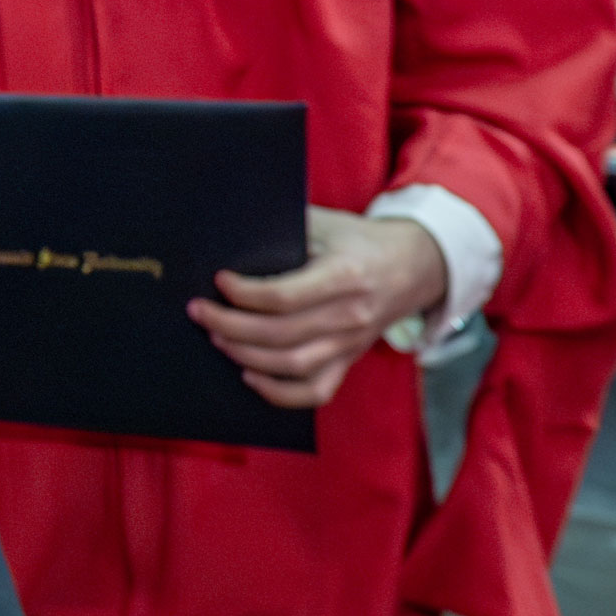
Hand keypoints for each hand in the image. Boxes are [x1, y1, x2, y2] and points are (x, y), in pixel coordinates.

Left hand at [188, 205, 447, 408]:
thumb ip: (285, 229)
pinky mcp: (349, 360)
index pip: (284, 297)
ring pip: (292, 365)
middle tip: (199, 312)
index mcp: (345, 276)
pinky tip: (249, 376)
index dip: (245, 293)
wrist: (415, 265)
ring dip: (245, 356)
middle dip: (230, 325)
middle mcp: (351, 315)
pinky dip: (279, 393)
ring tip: (216, 337)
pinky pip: (315, 391)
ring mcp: (352, 343)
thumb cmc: (359, 240)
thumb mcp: (326, 223)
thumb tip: (229, 236)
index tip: (218, 280)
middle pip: (280, 334)